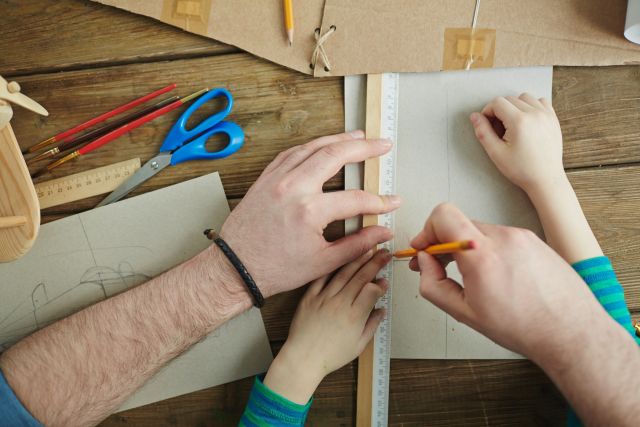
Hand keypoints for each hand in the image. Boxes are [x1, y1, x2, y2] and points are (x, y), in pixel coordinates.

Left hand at [219, 131, 400, 296]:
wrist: (236, 268)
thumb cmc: (273, 269)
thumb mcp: (322, 262)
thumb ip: (358, 244)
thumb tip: (383, 233)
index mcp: (309, 211)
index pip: (356, 199)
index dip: (380, 201)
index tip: (392, 201)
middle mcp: (293, 188)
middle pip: (335, 155)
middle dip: (364, 148)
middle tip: (382, 144)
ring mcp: (276, 180)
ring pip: (312, 147)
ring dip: (338, 139)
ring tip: (358, 136)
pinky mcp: (265, 179)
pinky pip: (291, 153)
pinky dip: (311, 146)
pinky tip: (323, 144)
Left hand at [263, 249, 389, 403]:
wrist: (303, 358)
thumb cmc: (331, 356)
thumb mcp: (358, 345)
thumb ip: (372, 325)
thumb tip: (382, 310)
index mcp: (354, 316)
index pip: (372, 290)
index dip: (381, 283)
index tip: (385, 281)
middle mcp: (340, 303)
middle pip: (361, 277)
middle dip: (375, 262)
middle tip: (384, 253)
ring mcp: (324, 298)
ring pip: (343, 273)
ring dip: (357, 259)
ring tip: (366, 249)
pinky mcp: (310, 297)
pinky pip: (322, 277)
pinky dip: (331, 267)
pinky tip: (338, 257)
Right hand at [409, 203, 605, 361]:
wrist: (571, 331)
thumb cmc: (525, 327)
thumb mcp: (465, 313)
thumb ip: (434, 285)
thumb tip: (425, 264)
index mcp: (482, 256)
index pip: (443, 216)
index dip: (426, 231)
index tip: (424, 248)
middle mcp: (503, 238)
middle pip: (459, 224)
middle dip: (444, 243)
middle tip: (439, 266)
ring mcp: (521, 236)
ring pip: (479, 232)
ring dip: (468, 248)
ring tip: (472, 276)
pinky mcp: (534, 240)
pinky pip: (501, 238)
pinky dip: (490, 251)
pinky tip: (495, 275)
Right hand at [470, 93, 564, 194]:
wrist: (545, 179)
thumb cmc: (521, 169)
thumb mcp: (496, 153)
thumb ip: (483, 132)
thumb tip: (475, 116)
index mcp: (519, 121)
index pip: (497, 102)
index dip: (487, 112)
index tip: (487, 125)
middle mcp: (534, 114)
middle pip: (509, 99)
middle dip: (500, 110)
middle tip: (499, 129)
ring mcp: (546, 115)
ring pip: (525, 97)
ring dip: (515, 106)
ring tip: (513, 124)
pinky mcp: (553, 119)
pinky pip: (540, 101)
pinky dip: (531, 106)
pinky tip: (526, 121)